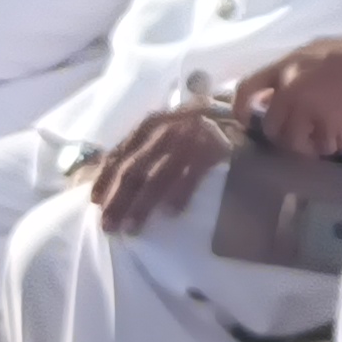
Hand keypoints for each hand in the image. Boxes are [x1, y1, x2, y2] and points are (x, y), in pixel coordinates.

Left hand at [86, 106, 235, 235]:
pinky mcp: (215, 146)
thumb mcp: (165, 132)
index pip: (120, 154)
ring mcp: (191, 136)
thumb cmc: (198, 131)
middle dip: (118, 199)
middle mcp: (167, 128)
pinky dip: (179, 194)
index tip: (95, 203)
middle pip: (134, 168)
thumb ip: (141, 149)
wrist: (246, 113)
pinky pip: (191, 174)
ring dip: (142, 204)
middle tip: (109, 226)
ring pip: (157, 175)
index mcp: (151, 125)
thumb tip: (102, 176)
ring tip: (133, 228)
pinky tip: (172, 214)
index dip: (105, 180)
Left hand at [242, 27, 341, 167]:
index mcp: (286, 66)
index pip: (247, 88)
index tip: (245, 120)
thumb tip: (266, 98)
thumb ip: (287, 72)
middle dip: (282, 134)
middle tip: (294, 135)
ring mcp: (311, 108)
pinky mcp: (332, 124)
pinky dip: (329, 145)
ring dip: (306, 145)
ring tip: (318, 143)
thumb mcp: (312, 52)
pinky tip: (339, 139)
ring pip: (295, 141)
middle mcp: (292, 89)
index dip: (240, 107)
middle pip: (271, 125)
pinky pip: (322, 144)